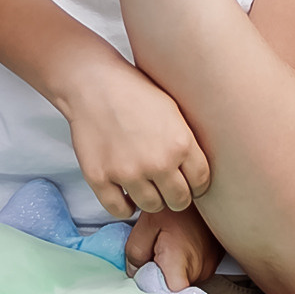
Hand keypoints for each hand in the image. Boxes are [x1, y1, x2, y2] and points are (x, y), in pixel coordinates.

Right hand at [57, 60, 209, 219]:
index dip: (196, 185)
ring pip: (151, 206)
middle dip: (176, 196)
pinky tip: (126, 192)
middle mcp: (157, 162)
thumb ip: (187, 143)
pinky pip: (119, 210)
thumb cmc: (136, 92)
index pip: (201, 183)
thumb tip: (199, 173)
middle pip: (179, 201)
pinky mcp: (100, 178)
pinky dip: (124, 205)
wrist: (93, 83)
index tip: (188, 182)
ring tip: (146, 185)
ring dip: (151, 199)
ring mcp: (127, 172)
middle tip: (167, 186)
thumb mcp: (174, 111)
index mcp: (180, 144)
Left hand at [126, 207, 221, 293]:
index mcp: (178, 264)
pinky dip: (182, 264)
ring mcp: (209, 269)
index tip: (143, 280)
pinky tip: (178, 247)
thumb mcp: (147, 224)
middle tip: (151, 257)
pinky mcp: (214, 263)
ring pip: (183, 281)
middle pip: (173, 290)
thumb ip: (135, 252)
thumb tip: (133, 272)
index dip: (153, 292)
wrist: (210, 191)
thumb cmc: (177, 207)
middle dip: (159, 278)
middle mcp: (198, 272)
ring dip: (171, 271)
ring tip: (167, 247)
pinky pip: (193, 272)